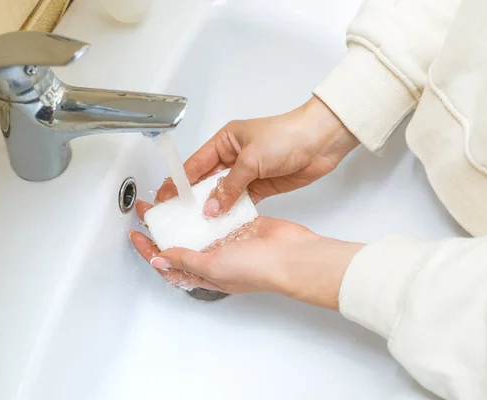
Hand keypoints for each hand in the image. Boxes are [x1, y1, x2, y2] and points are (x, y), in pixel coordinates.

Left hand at [130, 200, 363, 309]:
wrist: (289, 255)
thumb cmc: (257, 269)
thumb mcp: (212, 267)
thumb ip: (185, 260)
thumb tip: (159, 259)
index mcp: (203, 273)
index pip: (167, 262)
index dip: (148, 249)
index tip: (136, 233)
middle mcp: (213, 258)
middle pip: (180, 242)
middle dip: (162, 228)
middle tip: (148, 210)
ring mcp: (228, 241)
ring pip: (198, 227)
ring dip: (183, 216)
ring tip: (169, 200)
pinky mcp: (241, 226)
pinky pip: (219, 215)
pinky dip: (209, 206)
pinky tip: (200, 196)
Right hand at [155, 96, 358, 215]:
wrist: (320, 142)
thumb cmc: (287, 136)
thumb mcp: (251, 159)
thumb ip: (230, 185)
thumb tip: (211, 206)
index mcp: (225, 141)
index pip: (195, 164)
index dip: (179, 182)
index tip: (166, 198)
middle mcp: (234, 157)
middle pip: (207, 181)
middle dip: (194, 198)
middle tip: (178, 216)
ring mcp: (248, 173)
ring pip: (224, 194)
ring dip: (214, 208)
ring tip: (198, 224)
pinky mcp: (262, 186)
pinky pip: (242, 202)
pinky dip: (233, 212)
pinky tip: (223, 222)